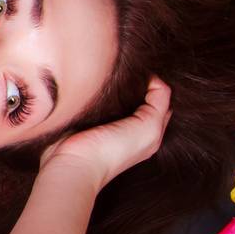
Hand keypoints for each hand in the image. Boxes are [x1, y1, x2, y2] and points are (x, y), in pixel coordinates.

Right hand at [38, 76, 171, 189]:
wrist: (73, 163)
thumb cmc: (111, 152)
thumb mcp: (149, 128)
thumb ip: (159, 103)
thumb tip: (155, 79)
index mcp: (149, 132)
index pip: (161, 100)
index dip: (157, 84)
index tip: (146, 72)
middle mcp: (130, 126)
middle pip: (140, 96)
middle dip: (138, 81)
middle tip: (130, 69)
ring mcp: (107, 121)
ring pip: (119, 94)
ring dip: (117, 83)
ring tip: (112, 71)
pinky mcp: (87, 117)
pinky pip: (98, 96)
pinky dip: (99, 88)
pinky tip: (96, 81)